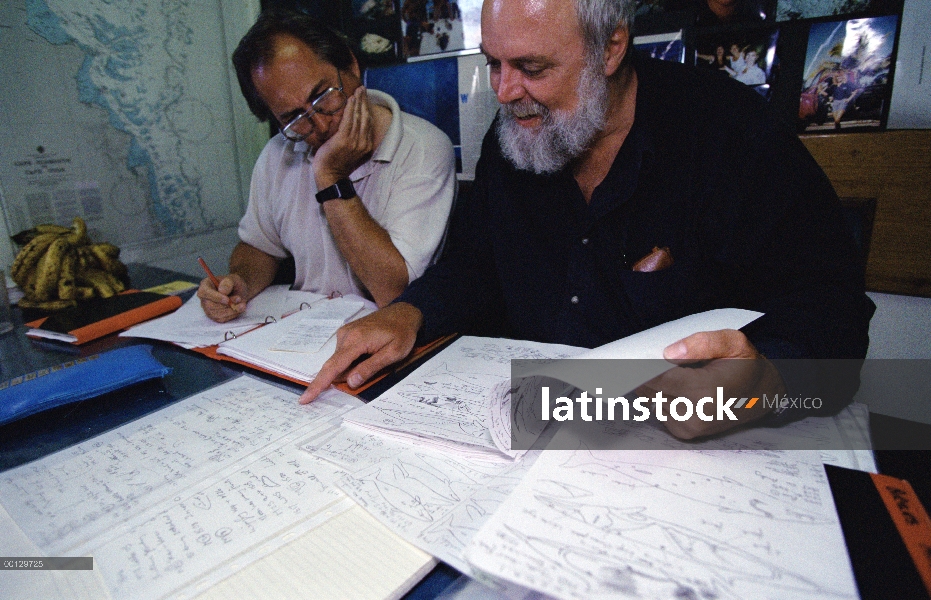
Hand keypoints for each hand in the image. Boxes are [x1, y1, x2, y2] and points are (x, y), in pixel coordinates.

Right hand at [197, 273, 248, 322]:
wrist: (239, 292)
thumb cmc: (234, 284)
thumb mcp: (233, 279)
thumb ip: (228, 283)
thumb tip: (222, 291)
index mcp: (205, 285)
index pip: (204, 292)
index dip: (215, 297)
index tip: (227, 299)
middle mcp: (204, 298)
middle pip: (210, 306)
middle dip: (226, 305)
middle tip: (239, 299)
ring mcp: (208, 308)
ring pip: (216, 314)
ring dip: (231, 310)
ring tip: (242, 304)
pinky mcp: (215, 316)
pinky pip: (222, 319)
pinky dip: (232, 314)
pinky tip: (239, 308)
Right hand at [300, 302, 422, 402]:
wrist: (403, 312)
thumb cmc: (402, 333)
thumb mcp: (393, 353)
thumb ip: (371, 367)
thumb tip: (350, 382)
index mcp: (356, 341)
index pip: (333, 367)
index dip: (319, 384)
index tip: (305, 399)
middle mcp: (345, 335)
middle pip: (334, 365)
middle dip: (342, 377)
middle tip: (367, 370)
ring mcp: (345, 333)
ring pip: (340, 360)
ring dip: (351, 368)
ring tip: (376, 358)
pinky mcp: (347, 333)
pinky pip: (343, 354)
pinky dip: (351, 361)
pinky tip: (369, 355)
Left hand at [313, 86, 374, 186]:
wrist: (330, 176)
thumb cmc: (337, 164)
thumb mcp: (351, 152)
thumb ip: (354, 140)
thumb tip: (351, 127)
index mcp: (367, 146)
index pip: (368, 123)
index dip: (367, 108)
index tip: (365, 97)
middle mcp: (363, 142)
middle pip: (365, 117)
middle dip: (364, 101)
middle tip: (363, 88)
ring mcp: (354, 141)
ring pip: (358, 116)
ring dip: (358, 101)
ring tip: (358, 90)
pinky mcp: (343, 139)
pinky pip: (348, 119)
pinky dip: (350, 108)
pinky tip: (350, 99)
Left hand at [637, 329, 782, 438]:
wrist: (763, 395)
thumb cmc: (746, 365)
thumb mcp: (733, 342)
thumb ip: (702, 343)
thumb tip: (668, 353)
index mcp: (706, 390)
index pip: (657, 379)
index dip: (641, 366)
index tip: (632, 356)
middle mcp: (695, 414)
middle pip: (650, 390)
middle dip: (647, 373)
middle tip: (654, 358)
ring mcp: (689, 427)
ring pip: (652, 400)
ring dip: (655, 385)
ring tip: (674, 372)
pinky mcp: (684, 433)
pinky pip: (658, 410)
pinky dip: (662, 397)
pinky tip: (679, 388)